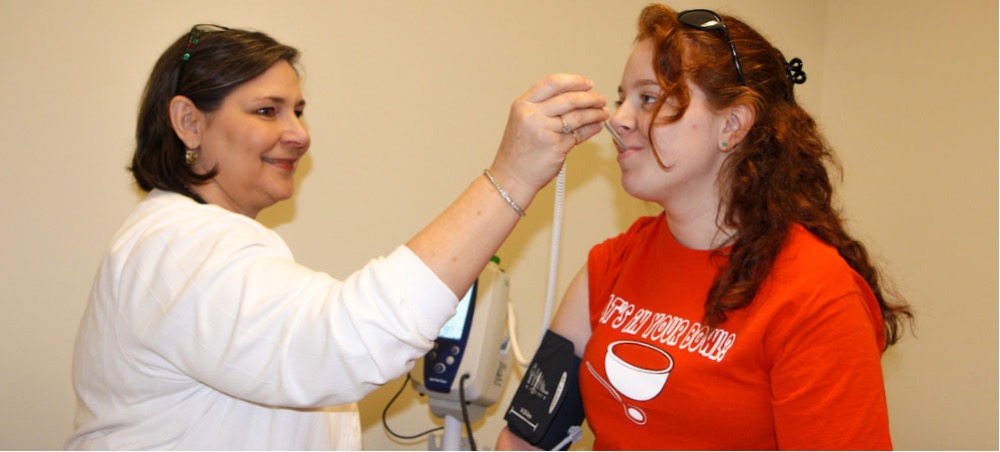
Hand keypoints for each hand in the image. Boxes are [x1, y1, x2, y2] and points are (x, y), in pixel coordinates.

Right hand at [490, 74, 608, 195]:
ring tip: (603, 113)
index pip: (552, 83)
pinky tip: (596, 126)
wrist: (512, 177)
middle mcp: (532, 115)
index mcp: (523, 104)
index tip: (588, 84)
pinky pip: (579, 134)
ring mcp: (544, 131)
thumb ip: (544, 107)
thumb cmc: (518, 151)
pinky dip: (591, 129)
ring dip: (595, 113)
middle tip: (600, 99)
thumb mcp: (524, 121)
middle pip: (569, 98)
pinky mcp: (556, 147)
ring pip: (577, 116)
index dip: (574, 81)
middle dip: (590, 98)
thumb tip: (576, 95)